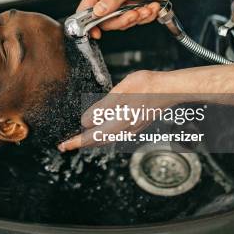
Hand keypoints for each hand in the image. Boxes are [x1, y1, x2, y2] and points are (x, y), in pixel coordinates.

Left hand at [57, 71, 183, 151]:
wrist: (170, 89)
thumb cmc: (147, 87)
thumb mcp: (120, 93)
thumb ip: (102, 108)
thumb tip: (85, 122)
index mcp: (119, 123)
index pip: (92, 136)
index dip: (76, 142)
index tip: (63, 146)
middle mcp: (125, 130)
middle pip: (98, 141)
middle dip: (81, 143)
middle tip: (65, 145)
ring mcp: (132, 128)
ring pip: (107, 139)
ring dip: (91, 140)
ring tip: (79, 139)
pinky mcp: (136, 123)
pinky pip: (114, 134)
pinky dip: (102, 135)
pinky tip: (101, 130)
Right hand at [77, 0, 171, 38]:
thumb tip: (97, 11)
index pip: (86, 10)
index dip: (88, 23)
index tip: (96, 33)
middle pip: (106, 21)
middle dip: (122, 20)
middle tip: (134, 13)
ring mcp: (121, 3)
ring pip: (122, 22)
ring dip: (138, 18)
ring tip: (147, 7)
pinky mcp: (133, 7)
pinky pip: (136, 20)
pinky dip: (146, 16)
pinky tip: (152, 6)